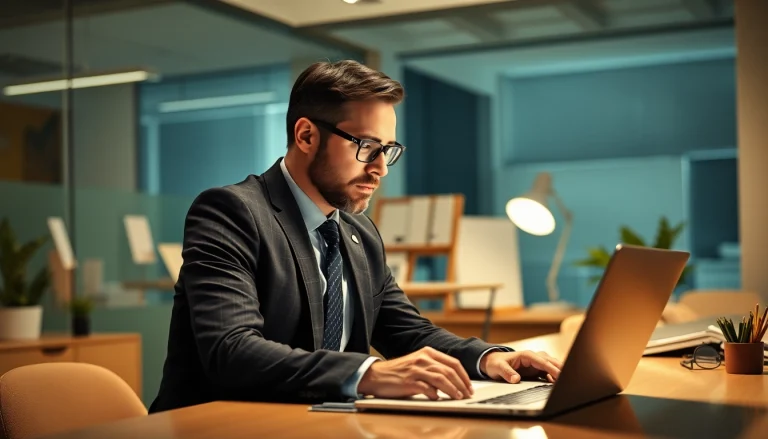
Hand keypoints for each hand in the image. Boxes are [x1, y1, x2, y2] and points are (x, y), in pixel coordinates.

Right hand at [357, 347, 472, 399]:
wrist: (376, 376)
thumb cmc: (398, 372)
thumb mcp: (418, 363)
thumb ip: (433, 368)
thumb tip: (452, 381)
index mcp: (427, 352)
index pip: (453, 362)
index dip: (464, 375)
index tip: (469, 386)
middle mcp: (423, 359)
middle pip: (450, 371)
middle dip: (462, 384)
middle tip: (467, 394)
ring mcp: (416, 370)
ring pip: (442, 379)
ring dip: (453, 390)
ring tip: (458, 397)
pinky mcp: (409, 381)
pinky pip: (427, 389)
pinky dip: (435, 395)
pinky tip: (438, 399)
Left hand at [479, 350, 562, 383]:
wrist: (493, 362)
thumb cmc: (496, 363)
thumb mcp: (498, 368)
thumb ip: (507, 373)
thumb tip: (516, 379)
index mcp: (527, 355)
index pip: (543, 362)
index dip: (552, 369)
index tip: (560, 376)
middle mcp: (534, 357)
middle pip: (551, 362)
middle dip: (561, 369)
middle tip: (570, 378)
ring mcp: (537, 363)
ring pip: (552, 366)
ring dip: (560, 372)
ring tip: (568, 382)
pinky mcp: (537, 369)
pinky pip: (549, 372)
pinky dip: (555, 377)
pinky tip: (559, 384)